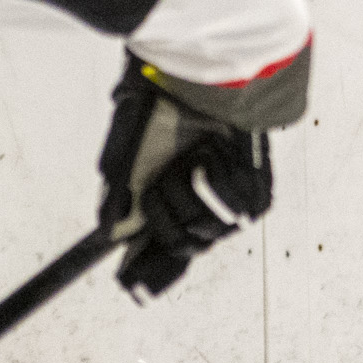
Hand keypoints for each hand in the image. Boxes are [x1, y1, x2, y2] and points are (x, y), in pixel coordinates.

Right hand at [95, 58, 273, 299]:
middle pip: (180, 249)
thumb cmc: (164, 103)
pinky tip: (213, 153)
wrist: (200, 76)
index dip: (148, 271)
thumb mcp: (129, 149)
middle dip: (163, 216)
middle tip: (159, 185)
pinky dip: (214, 177)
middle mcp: (200, 205)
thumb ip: (118, 193)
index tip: (131, 287)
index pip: (161, 252)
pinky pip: (230, 207)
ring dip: (186, 193)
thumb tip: (106, 232)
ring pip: (203, 231)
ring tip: (190, 160)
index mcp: (169, 200)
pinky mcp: (256, 192)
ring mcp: (229, 202)